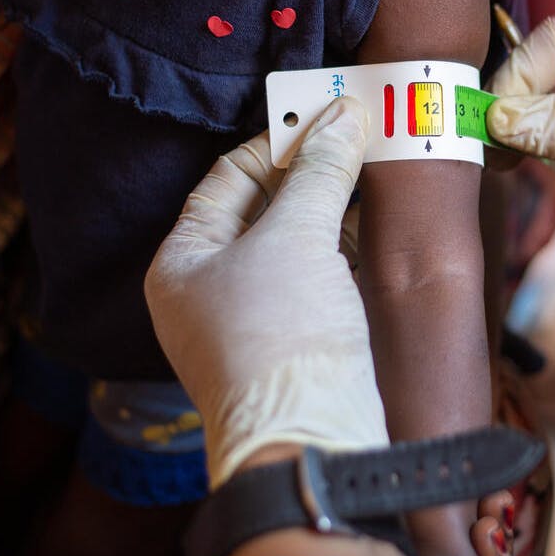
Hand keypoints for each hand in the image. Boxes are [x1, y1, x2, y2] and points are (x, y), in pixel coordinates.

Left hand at [144, 98, 388, 485]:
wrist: (312, 439)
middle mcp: (207, 289)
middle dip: (310, 174)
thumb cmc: (280, 337)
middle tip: (356, 137)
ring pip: (292, 243)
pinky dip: (341, 250)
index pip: (228, 178)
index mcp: (182, 261)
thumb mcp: (298, 237)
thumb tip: (341, 116)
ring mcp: (250, 320)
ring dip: (330, 209)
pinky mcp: (292, 343)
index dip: (277, 142)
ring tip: (372, 174)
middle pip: (261, 209)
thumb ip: (319, 172)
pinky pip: (314, 278)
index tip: (326, 116)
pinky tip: (373, 229)